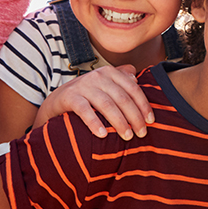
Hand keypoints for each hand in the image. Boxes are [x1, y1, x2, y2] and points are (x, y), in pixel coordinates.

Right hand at [33, 65, 153, 139]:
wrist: (56, 100)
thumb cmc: (87, 95)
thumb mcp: (105, 85)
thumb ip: (120, 79)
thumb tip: (137, 77)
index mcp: (110, 72)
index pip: (133, 89)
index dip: (143, 105)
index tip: (151, 121)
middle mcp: (98, 76)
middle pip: (122, 98)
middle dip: (135, 117)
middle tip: (141, 133)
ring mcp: (83, 85)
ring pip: (107, 105)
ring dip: (119, 122)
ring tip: (127, 136)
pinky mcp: (69, 97)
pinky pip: (85, 110)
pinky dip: (94, 123)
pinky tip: (103, 134)